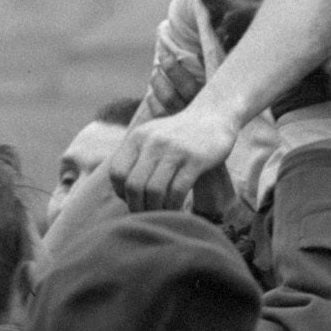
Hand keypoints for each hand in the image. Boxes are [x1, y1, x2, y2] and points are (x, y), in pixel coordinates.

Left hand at [107, 98, 237, 209]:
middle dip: (138, 207)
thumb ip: (134, 157)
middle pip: (134, 185)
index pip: (117, 172)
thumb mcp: (151, 136)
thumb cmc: (178, 134)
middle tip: (147, 216)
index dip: (121, 192)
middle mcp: (153, 142)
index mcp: (138, 137)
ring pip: (154, 190)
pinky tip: (178, 210)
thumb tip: (121, 192)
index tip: (133, 201)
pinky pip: (178, 191)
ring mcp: (174, 150)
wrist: (213, 115)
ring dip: (156, 209)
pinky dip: (175, 206)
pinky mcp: (196, 159)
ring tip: (162, 215)